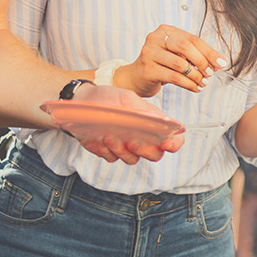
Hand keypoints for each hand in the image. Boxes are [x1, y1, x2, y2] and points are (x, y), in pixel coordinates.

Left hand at [68, 84, 184, 163]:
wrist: (82, 101)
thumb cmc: (108, 97)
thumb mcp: (127, 97)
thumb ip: (143, 109)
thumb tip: (160, 120)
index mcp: (152, 123)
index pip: (173, 139)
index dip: (174, 144)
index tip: (165, 143)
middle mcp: (142, 138)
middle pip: (155, 155)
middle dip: (145, 151)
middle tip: (133, 142)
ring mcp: (126, 147)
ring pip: (132, 160)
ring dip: (122, 151)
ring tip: (110, 137)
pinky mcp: (109, 152)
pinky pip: (112, 159)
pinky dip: (106, 151)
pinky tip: (99, 139)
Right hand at [115, 25, 226, 96]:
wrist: (135, 78)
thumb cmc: (161, 64)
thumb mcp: (177, 55)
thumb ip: (194, 55)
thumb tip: (218, 63)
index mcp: (165, 30)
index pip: (192, 39)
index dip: (209, 51)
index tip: (221, 63)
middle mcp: (155, 38)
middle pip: (185, 46)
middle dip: (202, 61)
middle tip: (210, 73)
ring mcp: (149, 53)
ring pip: (180, 64)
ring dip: (196, 76)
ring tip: (203, 83)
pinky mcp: (147, 70)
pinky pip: (174, 77)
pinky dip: (188, 84)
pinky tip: (195, 88)